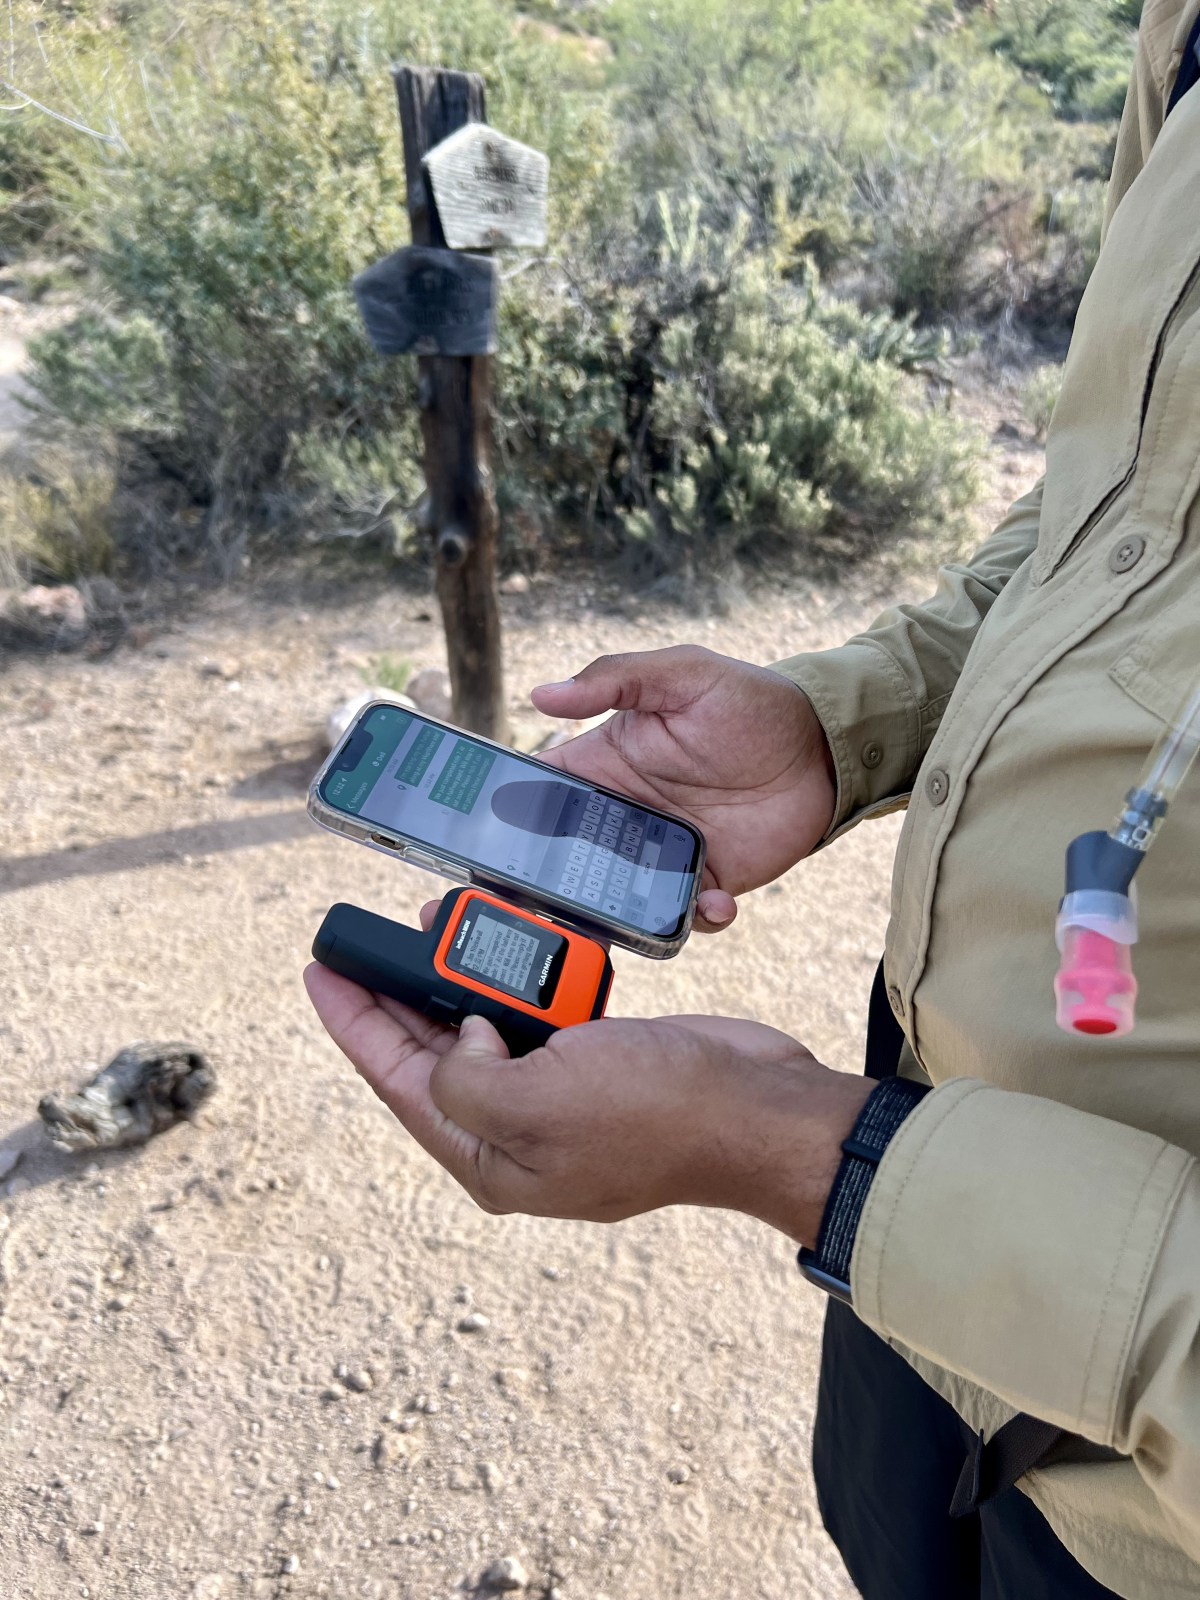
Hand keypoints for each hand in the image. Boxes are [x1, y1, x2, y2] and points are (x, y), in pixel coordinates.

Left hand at [304, 964, 870, 1246]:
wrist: (757, 1109)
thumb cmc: (656, 1115)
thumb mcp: (537, 1103)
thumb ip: (465, 1078)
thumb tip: (455, 1040)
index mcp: (491, 1156)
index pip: (397, 1083)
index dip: (353, 1023)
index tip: (318, 971)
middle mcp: (518, 1132)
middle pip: (435, 1055)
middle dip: (400, 996)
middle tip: (369, 937)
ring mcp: (561, 1097)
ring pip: (488, 1028)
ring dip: (464, 977)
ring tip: (437, 924)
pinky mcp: (599, 1061)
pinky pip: (539, 1012)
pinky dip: (521, 975)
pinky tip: (509, 940)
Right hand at [530, 646, 835, 931]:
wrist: (824, 747)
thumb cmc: (750, 702)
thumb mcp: (683, 674)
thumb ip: (616, 680)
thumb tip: (542, 694)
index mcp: (605, 764)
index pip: (542, 793)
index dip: (511, 817)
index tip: (490, 842)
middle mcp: (624, 814)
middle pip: (566, 859)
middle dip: (550, 885)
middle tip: (547, 901)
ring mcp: (662, 853)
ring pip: (616, 898)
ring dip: (615, 914)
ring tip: (634, 913)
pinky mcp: (705, 880)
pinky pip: (682, 916)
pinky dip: (691, 920)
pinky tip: (715, 901)